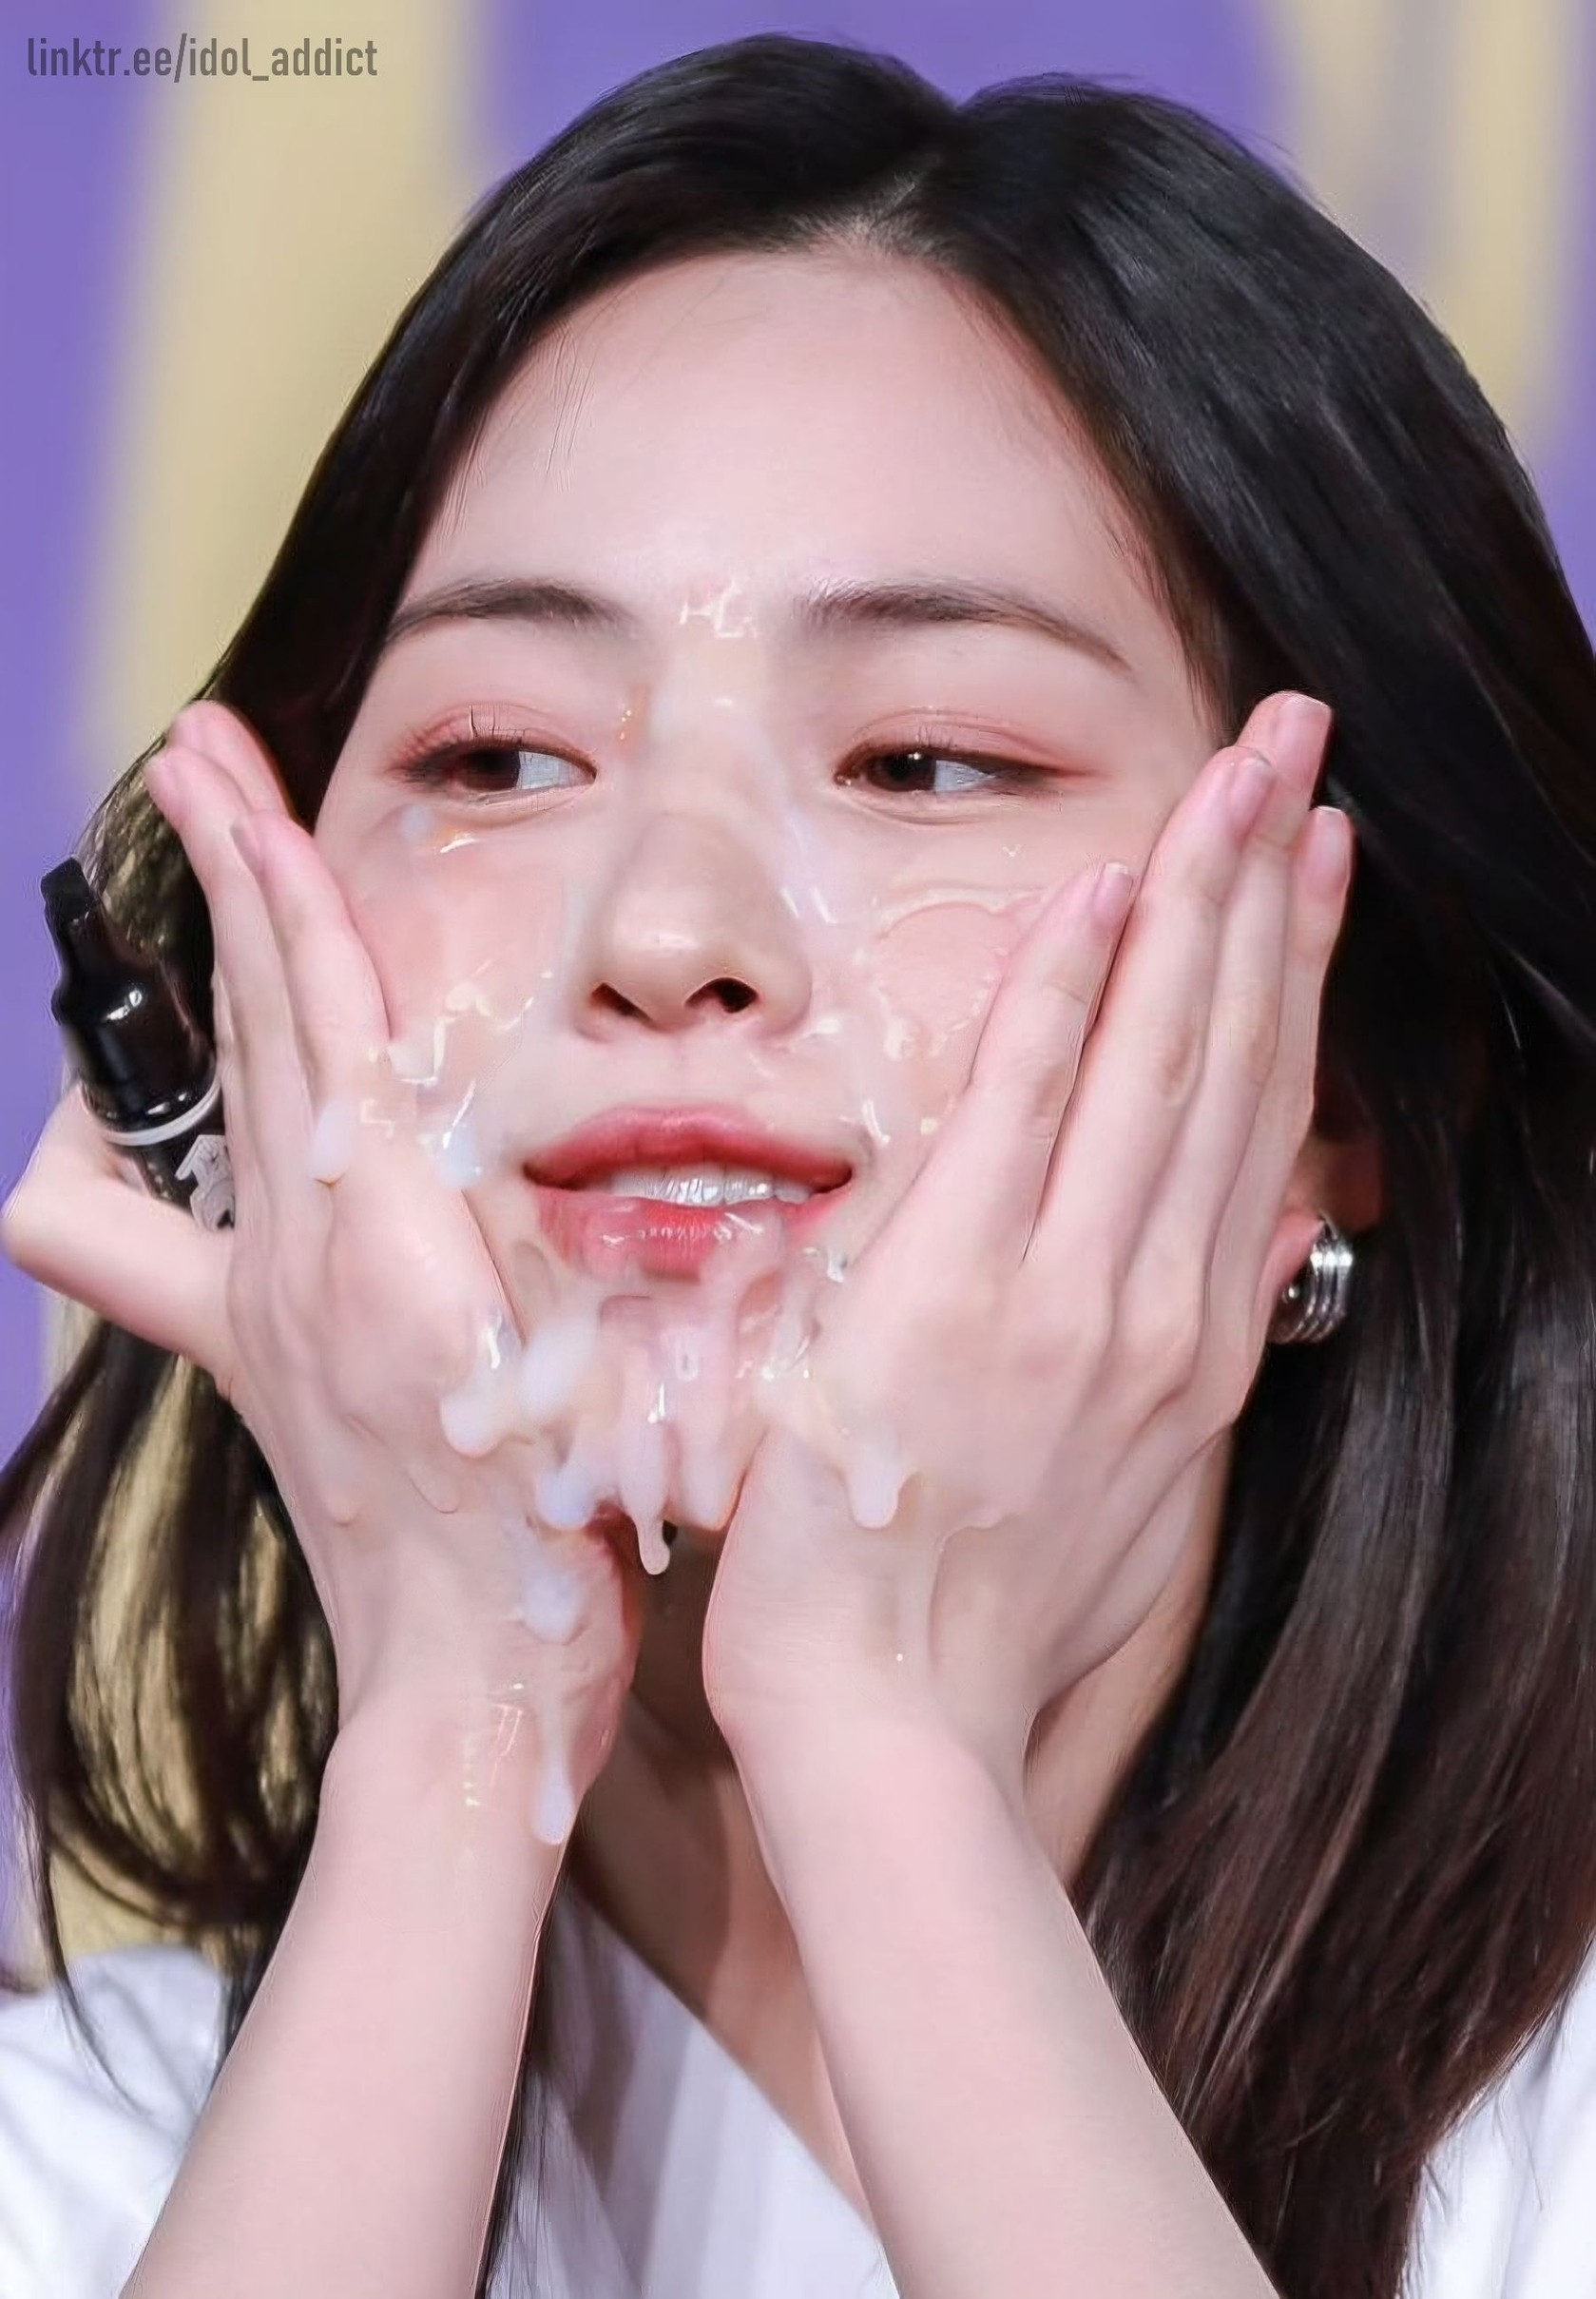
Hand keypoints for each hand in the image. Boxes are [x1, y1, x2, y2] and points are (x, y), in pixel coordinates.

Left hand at [3, 704, 640, 1834]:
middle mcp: (296, 1256)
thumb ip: (580, 1261)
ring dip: (205, 967)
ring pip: (212, 1093)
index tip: (237, 778)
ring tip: (181, 853)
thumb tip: (632, 1154)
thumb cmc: (558, 1543)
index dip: (280, 887)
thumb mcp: (597, 1373)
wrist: (467, 1684)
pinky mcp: (243, 1351)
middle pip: (248, 1022)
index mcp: (385, 1242)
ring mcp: (255, 1303)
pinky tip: (102, 1121)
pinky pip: (149, 1220)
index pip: (319, 1018)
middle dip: (222, 869)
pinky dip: (135, 1137)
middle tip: (193, 750)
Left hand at [703, 692, 1349, 1787]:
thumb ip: (1176, 1362)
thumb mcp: (1130, 1498)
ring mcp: (1072, 1300)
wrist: (895, 1723)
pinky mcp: (963, 1300)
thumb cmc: (982, 1616)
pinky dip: (1069, 1001)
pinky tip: (1102, 894)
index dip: (1292, 979)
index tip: (1311, 869)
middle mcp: (1159, 1308)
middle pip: (1233, 1061)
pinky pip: (1026, 1117)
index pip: (1260, 1120)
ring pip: (1161, 1066)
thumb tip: (1233, 1254)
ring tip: (1240, 775)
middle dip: (1268, 892)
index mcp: (1191, 1347)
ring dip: (1200, 906)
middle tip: (1296, 750)